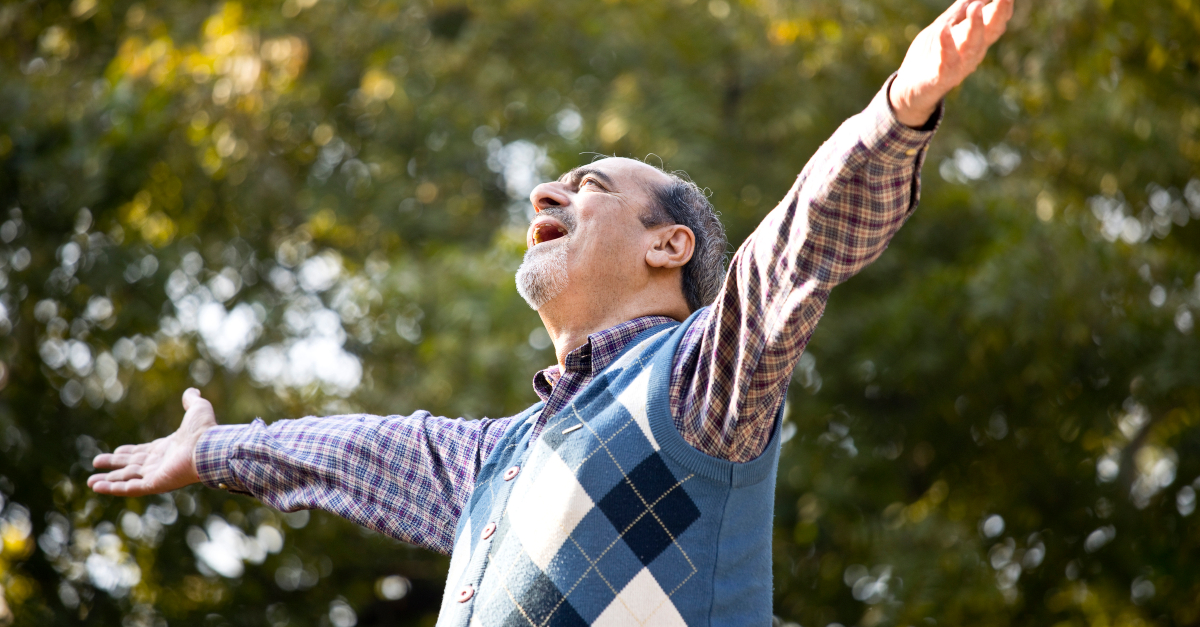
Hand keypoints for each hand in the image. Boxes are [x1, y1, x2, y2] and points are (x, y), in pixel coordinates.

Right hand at [87, 388, 217, 496]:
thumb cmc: (205, 430)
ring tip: (90, 483)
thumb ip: (192, 401)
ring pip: (127, 479)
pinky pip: (131, 489)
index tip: (115, 452)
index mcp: (167, 448)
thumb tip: (193, 391)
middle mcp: (160, 463)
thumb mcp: (197, 409)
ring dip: (109, 481)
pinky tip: (98, 487)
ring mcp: (157, 475)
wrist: (209, 446)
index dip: (128, 452)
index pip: (143, 452)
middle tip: (96, 463)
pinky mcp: (155, 484)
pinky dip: (114, 489)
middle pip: (131, 466)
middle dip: (114, 466)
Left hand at [889, 0, 1013, 127]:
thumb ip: (959, 10)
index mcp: (975, 40)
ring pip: (972, 47)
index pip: (995, 23)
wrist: (911, 88)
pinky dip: (945, 45)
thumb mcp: (945, 26)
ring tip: (975, 7)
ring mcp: (958, 66)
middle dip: (999, 14)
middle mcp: (972, 53)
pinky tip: (943, 30)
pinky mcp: (940, 76)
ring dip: (975, 26)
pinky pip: (946, 61)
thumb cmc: (930, 54)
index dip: (1004, 9)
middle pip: (991, 33)